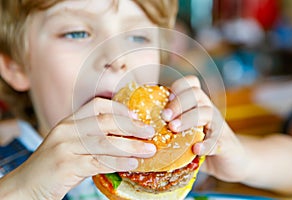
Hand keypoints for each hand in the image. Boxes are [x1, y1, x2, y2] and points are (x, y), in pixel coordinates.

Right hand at [0, 98, 155, 199]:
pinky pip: (98, 161)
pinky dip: (117, 162)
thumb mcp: (71, 146)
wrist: (26, 186)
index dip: (119, 109)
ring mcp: (65, 146)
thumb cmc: (54, 167)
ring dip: (130, 146)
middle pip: (105, 122)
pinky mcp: (66, 165)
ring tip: (148, 150)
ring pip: (105, 142)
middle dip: (131, 126)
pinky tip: (132, 164)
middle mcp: (66, 130)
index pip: (97, 106)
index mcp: (69, 122)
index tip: (137, 117)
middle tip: (150, 132)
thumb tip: (125, 140)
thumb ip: (92, 140)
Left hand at [162, 76, 248, 181]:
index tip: (164, 100)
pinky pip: (217, 140)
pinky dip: (207, 144)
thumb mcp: (185, 131)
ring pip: (206, 112)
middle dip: (178, 103)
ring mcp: (218, 126)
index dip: (178, 88)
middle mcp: (208, 110)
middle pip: (196, 95)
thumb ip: (170, 126)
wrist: (231, 160)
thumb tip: (142, 128)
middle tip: (164, 117)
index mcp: (197, 104)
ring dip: (188, 118)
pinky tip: (196, 149)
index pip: (190, 84)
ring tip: (174, 129)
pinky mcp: (225, 144)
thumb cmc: (200, 143)